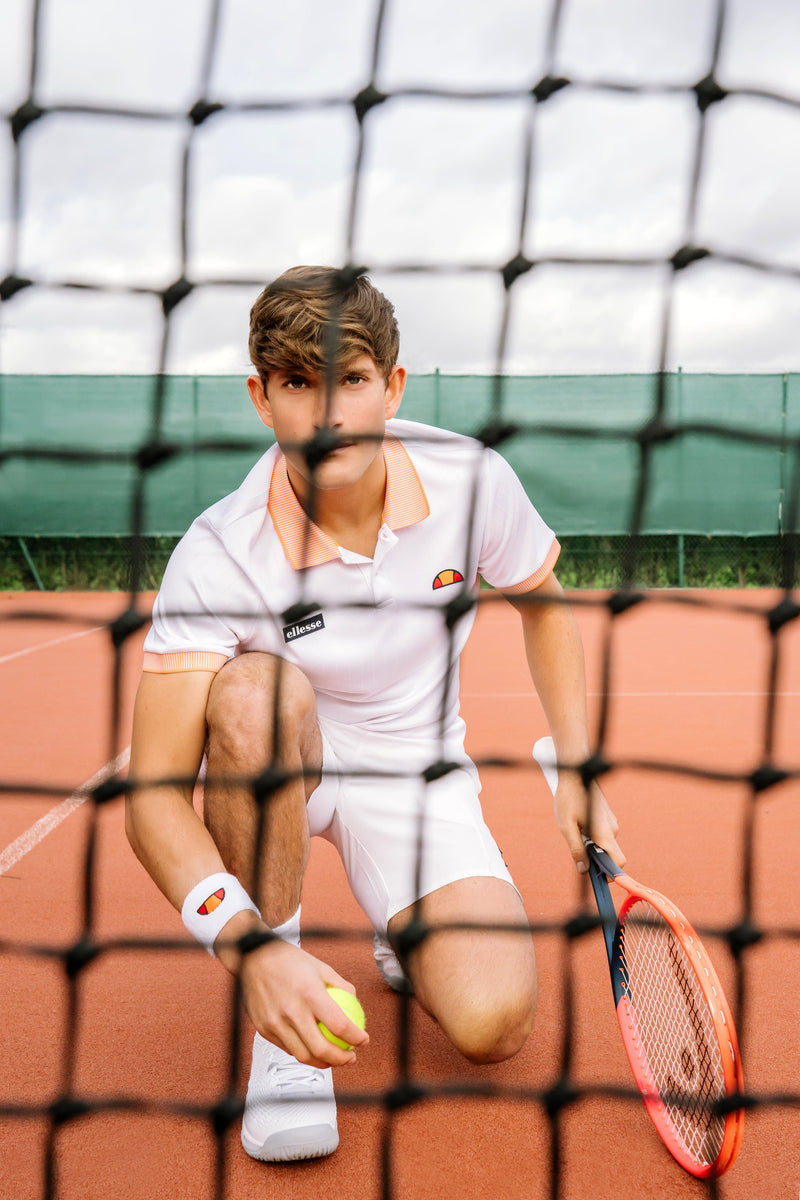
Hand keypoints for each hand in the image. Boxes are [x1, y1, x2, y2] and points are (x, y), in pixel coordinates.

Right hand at [215, 913, 369, 1067]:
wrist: (252, 958)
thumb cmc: (288, 959)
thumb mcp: (319, 966)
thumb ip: (339, 985)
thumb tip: (355, 1002)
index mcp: (309, 993)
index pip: (339, 1025)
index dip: (355, 1037)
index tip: (363, 1040)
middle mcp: (291, 1011)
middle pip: (321, 1049)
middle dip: (341, 1059)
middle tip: (350, 1057)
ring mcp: (275, 1022)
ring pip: (302, 1055)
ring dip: (322, 1062)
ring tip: (333, 1058)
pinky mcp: (263, 1029)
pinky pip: (287, 1048)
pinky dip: (302, 1052)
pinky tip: (311, 1047)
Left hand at [553, 772, 625, 873]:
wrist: (576, 774)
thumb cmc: (568, 799)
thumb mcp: (566, 827)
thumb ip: (576, 849)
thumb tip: (583, 870)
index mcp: (604, 833)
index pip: (618, 862)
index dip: (609, 874)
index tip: (596, 877)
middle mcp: (613, 829)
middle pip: (610, 855)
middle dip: (596, 858)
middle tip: (578, 850)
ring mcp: (612, 822)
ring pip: (605, 844)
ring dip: (593, 845)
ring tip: (576, 830)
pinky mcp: (609, 817)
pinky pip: (604, 834)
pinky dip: (594, 836)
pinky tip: (580, 823)